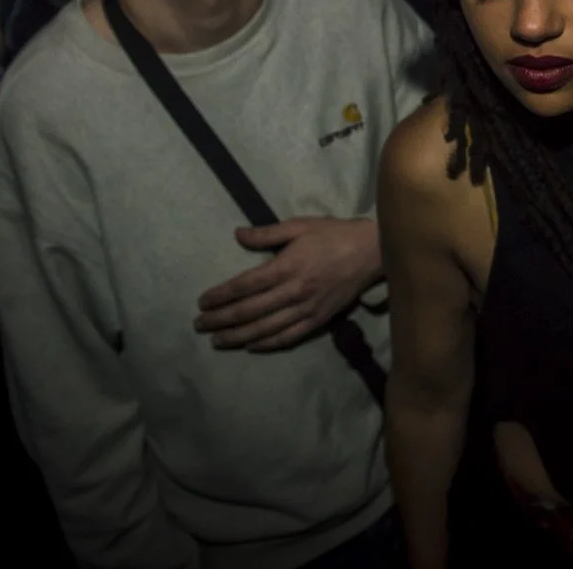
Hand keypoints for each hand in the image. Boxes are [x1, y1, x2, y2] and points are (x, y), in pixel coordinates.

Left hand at [195, 218, 382, 351]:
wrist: (373, 252)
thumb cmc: (334, 234)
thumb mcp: (300, 225)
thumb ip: (267, 233)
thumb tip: (237, 235)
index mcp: (288, 266)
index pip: (246, 285)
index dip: (221, 296)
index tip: (202, 302)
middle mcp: (295, 292)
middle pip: (250, 311)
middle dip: (222, 319)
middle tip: (199, 325)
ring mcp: (307, 309)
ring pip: (266, 328)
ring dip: (238, 336)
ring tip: (217, 341)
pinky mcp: (319, 320)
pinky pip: (289, 337)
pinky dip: (268, 344)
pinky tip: (251, 346)